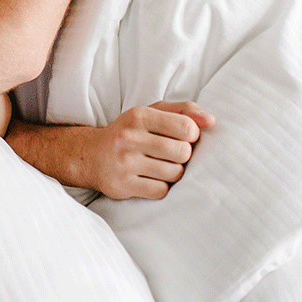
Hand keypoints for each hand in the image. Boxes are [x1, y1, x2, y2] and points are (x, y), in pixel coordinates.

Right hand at [89, 101, 214, 200]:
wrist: (90, 155)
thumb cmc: (129, 132)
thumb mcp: (151, 113)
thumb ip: (183, 111)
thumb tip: (211, 121)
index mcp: (140, 115)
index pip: (187, 127)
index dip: (192, 136)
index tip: (182, 138)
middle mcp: (130, 137)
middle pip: (183, 153)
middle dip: (183, 156)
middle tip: (171, 154)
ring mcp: (125, 162)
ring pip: (175, 174)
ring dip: (173, 172)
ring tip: (160, 166)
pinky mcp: (123, 184)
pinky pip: (161, 191)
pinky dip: (161, 187)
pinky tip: (150, 178)